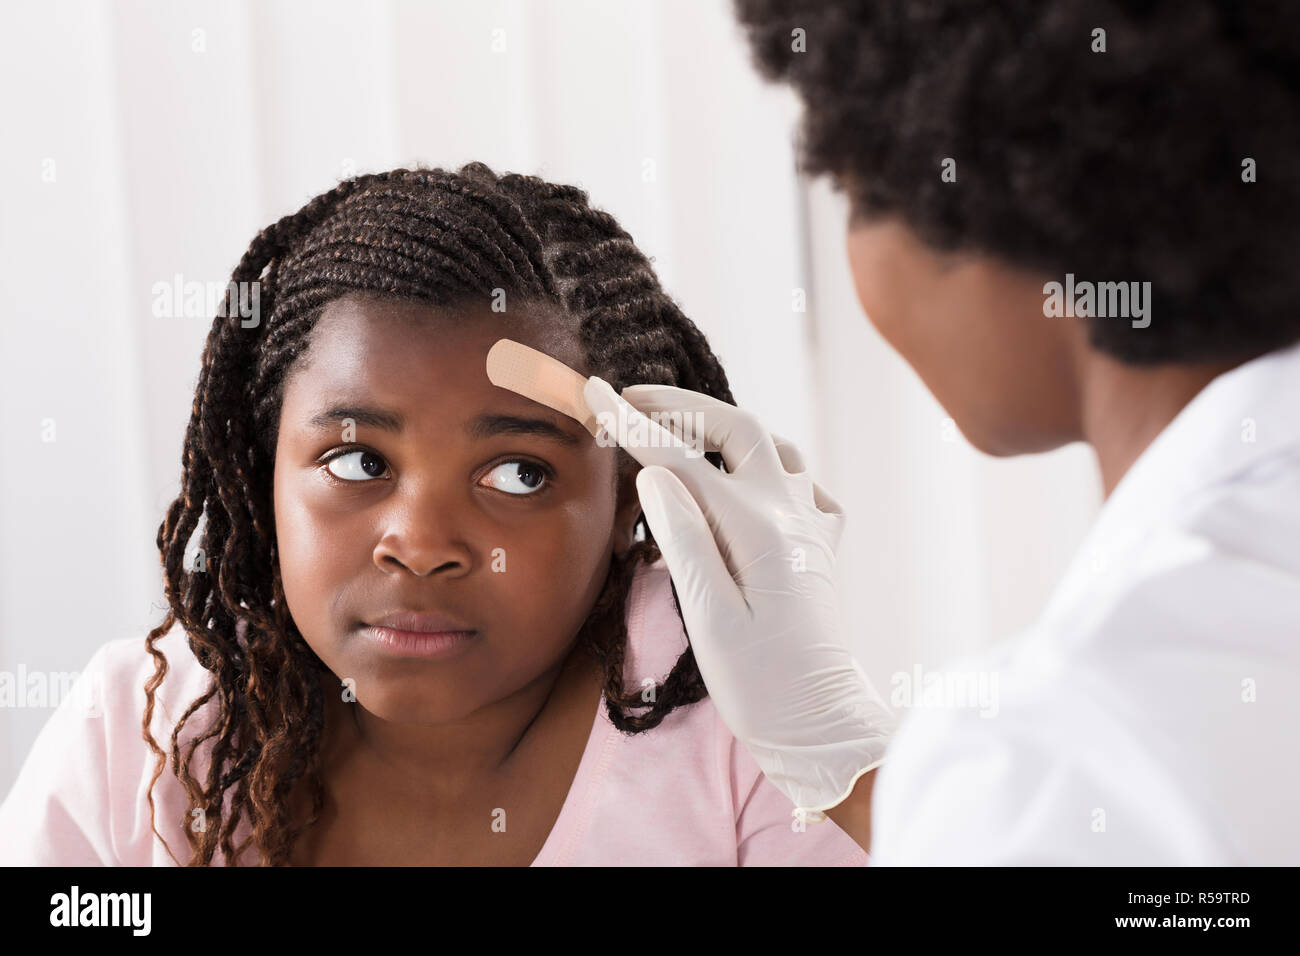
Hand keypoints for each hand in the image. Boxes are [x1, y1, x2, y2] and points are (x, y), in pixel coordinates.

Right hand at [582, 377, 895, 820]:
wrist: (823, 728)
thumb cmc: (762, 685)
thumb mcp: (711, 619)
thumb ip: (685, 539)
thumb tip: (656, 472)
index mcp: (756, 529)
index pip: (683, 459)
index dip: (634, 425)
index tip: (595, 394)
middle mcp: (790, 513)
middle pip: (737, 428)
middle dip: (682, 405)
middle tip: (631, 400)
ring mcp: (810, 526)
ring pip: (774, 446)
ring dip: (725, 427)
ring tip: (681, 428)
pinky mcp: (820, 547)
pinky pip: (801, 482)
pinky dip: (768, 465)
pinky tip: (748, 482)